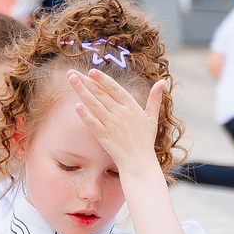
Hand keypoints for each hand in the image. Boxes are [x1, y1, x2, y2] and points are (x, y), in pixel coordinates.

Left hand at [67, 68, 170, 183]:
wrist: (139, 162)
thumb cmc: (145, 140)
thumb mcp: (152, 118)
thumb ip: (155, 99)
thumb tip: (162, 82)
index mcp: (132, 106)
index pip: (114, 88)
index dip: (102, 79)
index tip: (91, 71)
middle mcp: (121, 113)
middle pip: (100, 93)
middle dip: (85, 81)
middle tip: (71, 72)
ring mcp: (111, 124)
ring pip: (94, 104)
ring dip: (81, 91)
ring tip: (71, 80)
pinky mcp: (104, 135)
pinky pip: (92, 123)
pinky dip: (85, 114)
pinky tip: (76, 106)